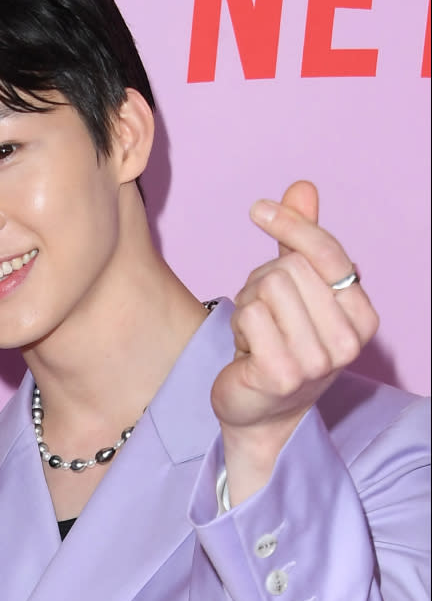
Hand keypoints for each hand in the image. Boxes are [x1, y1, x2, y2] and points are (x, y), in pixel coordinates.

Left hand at [211, 181, 378, 504]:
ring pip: (267, 289)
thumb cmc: (278, 347)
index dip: (292, 226)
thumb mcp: (294, 293)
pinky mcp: (283, 373)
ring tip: (255, 335)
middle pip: (289, 270)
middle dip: (261, 284)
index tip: (259, 209)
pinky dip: (239, 326)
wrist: (257, 412)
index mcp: (362, 316)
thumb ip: (301, 243)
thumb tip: (301, 188)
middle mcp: (348, 341)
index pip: (328, 254)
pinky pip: (250, 315)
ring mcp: (317, 361)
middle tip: (261, 316)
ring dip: (249, 306)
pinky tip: (246, 351)